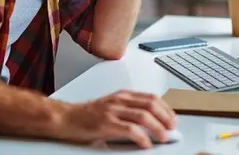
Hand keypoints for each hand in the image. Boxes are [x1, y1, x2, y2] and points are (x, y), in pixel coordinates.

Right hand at [54, 89, 176, 148]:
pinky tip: (145, 143)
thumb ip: (128, 111)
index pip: (151, 97)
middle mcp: (119, 100)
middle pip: (151, 104)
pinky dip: (141, 137)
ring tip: (163, 137)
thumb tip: (150, 122)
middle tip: (172, 129)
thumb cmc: (87, 115)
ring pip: (143, 116)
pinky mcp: (106, 124)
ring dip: (157, 128)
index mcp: (123, 96)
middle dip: (165, 117)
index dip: (166, 108)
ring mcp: (113, 111)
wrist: (65, 118)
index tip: (173, 119)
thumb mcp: (111, 107)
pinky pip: (130, 129)